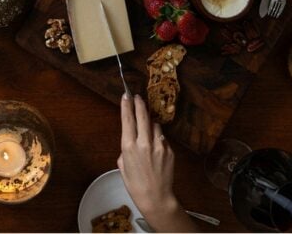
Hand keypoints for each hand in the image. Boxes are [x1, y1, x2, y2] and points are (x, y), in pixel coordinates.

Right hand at [118, 95, 193, 231]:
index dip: (126, 105)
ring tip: (146, 128)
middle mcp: (144, 143)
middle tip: (137, 97)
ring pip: (154, 125)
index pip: (127, 119)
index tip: (126, 95)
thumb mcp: (123, 166)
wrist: (156, 197)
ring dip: (150, 123)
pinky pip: (162, 137)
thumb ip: (126, 149)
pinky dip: (158, 137)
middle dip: (139, 104)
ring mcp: (159, 145)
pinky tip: (155, 146)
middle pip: (142, 116)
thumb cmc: (135, 185)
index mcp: (129, 147)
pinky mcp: (169, 150)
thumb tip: (131, 140)